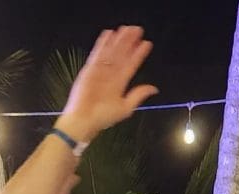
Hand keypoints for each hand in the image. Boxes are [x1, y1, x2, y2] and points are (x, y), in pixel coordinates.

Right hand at [56, 26, 157, 141]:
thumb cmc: (102, 117)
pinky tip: (108, 34)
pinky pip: (97, 54)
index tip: (146, 44)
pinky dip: (102, 44)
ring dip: (118, 40)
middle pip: (122, 55)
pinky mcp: (90, 69)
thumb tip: (153, 89)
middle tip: (137, 30)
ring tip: (126, 29)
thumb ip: (138, 96)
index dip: (139, 54)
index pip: (132, 65)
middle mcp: (111, 76)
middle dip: (129, 43)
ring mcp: (100, 71)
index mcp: (120, 84)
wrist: (84, 119)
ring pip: (111, 52)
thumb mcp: (125, 108)